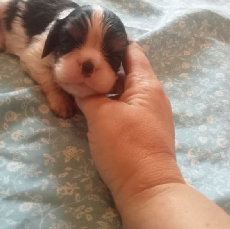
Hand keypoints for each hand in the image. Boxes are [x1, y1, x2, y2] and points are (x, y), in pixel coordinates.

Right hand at [76, 41, 183, 210]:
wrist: (146, 189)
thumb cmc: (125, 146)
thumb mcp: (101, 115)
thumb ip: (87, 93)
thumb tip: (76, 79)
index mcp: (147, 84)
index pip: (131, 52)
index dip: (111, 43)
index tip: (90, 39)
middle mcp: (153, 95)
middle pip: (127, 72)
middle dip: (103, 67)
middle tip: (78, 62)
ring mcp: (150, 114)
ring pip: (125, 91)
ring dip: (105, 87)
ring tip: (81, 81)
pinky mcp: (144, 130)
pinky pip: (126, 107)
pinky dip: (111, 103)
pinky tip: (93, 105)